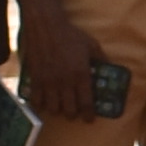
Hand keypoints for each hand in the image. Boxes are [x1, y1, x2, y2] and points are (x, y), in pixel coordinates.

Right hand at [15, 4, 103, 124]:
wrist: (45, 25)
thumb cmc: (70, 34)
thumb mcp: (91, 45)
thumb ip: (101, 60)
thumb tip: (111, 68)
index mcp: (81, 74)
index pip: (86, 103)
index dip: (88, 115)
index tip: (89, 120)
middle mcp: (65, 81)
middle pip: (69, 111)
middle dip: (73, 114)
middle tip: (74, 111)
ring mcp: (48, 81)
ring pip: (53, 108)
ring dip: (57, 110)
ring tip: (59, 105)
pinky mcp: (35, 78)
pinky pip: (36, 101)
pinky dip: (40, 104)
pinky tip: (44, 101)